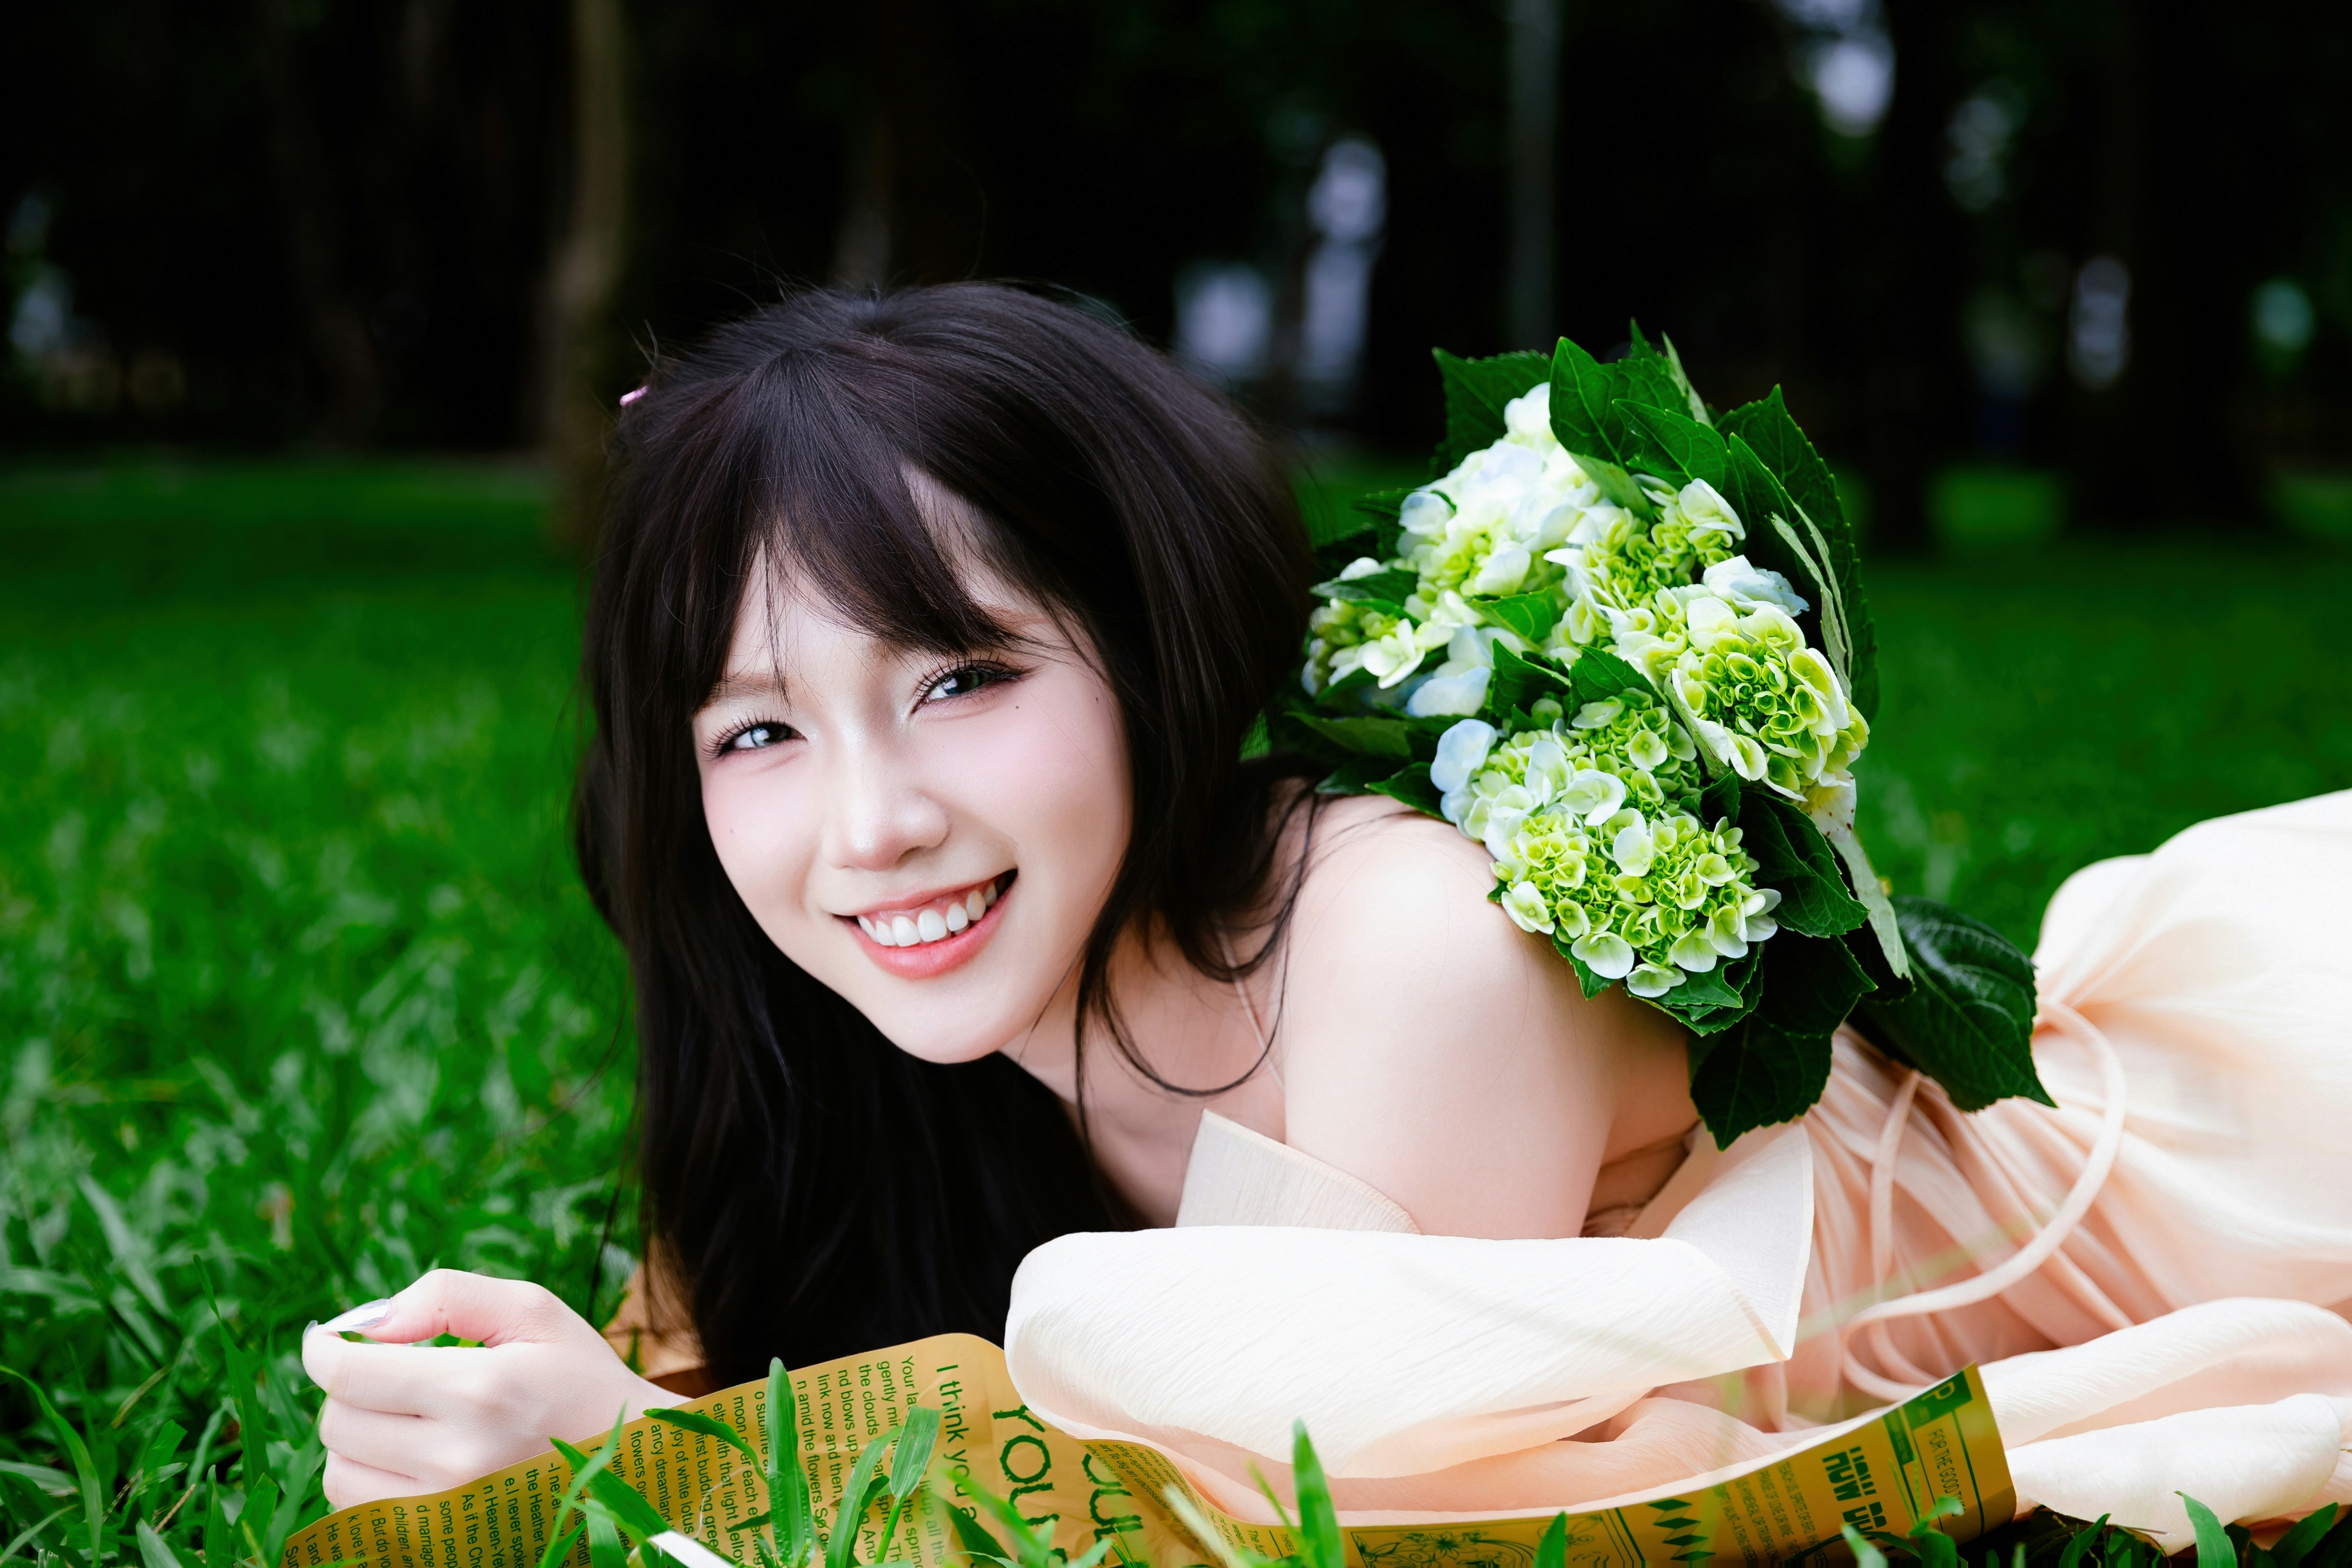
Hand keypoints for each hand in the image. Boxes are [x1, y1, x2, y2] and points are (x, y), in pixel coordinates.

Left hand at [302, 1268, 685, 1509]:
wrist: (631, 1467)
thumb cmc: (579, 1378)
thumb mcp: (534, 1311)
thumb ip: (448, 1296)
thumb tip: (371, 1323)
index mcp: (479, 1391)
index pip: (350, 1373)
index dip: (323, 1349)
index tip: (327, 1339)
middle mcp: (455, 1459)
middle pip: (336, 1422)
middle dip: (351, 1388)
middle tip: (393, 1372)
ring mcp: (444, 1514)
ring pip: (339, 1473)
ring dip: (357, 1438)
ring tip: (408, 1417)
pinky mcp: (438, 1545)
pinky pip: (361, 1512)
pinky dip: (371, 1480)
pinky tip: (412, 1457)